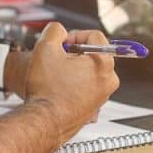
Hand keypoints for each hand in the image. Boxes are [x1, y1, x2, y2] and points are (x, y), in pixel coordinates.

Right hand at [22, 23, 118, 139]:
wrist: (44, 122)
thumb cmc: (47, 89)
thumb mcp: (45, 47)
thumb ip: (55, 30)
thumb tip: (59, 32)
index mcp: (104, 63)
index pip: (94, 36)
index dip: (74, 35)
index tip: (61, 44)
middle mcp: (109, 80)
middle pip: (93, 54)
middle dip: (74, 53)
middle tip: (57, 59)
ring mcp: (102, 96)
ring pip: (89, 71)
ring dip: (73, 69)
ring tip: (55, 76)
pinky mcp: (94, 108)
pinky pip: (86, 87)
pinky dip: (74, 84)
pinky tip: (59, 88)